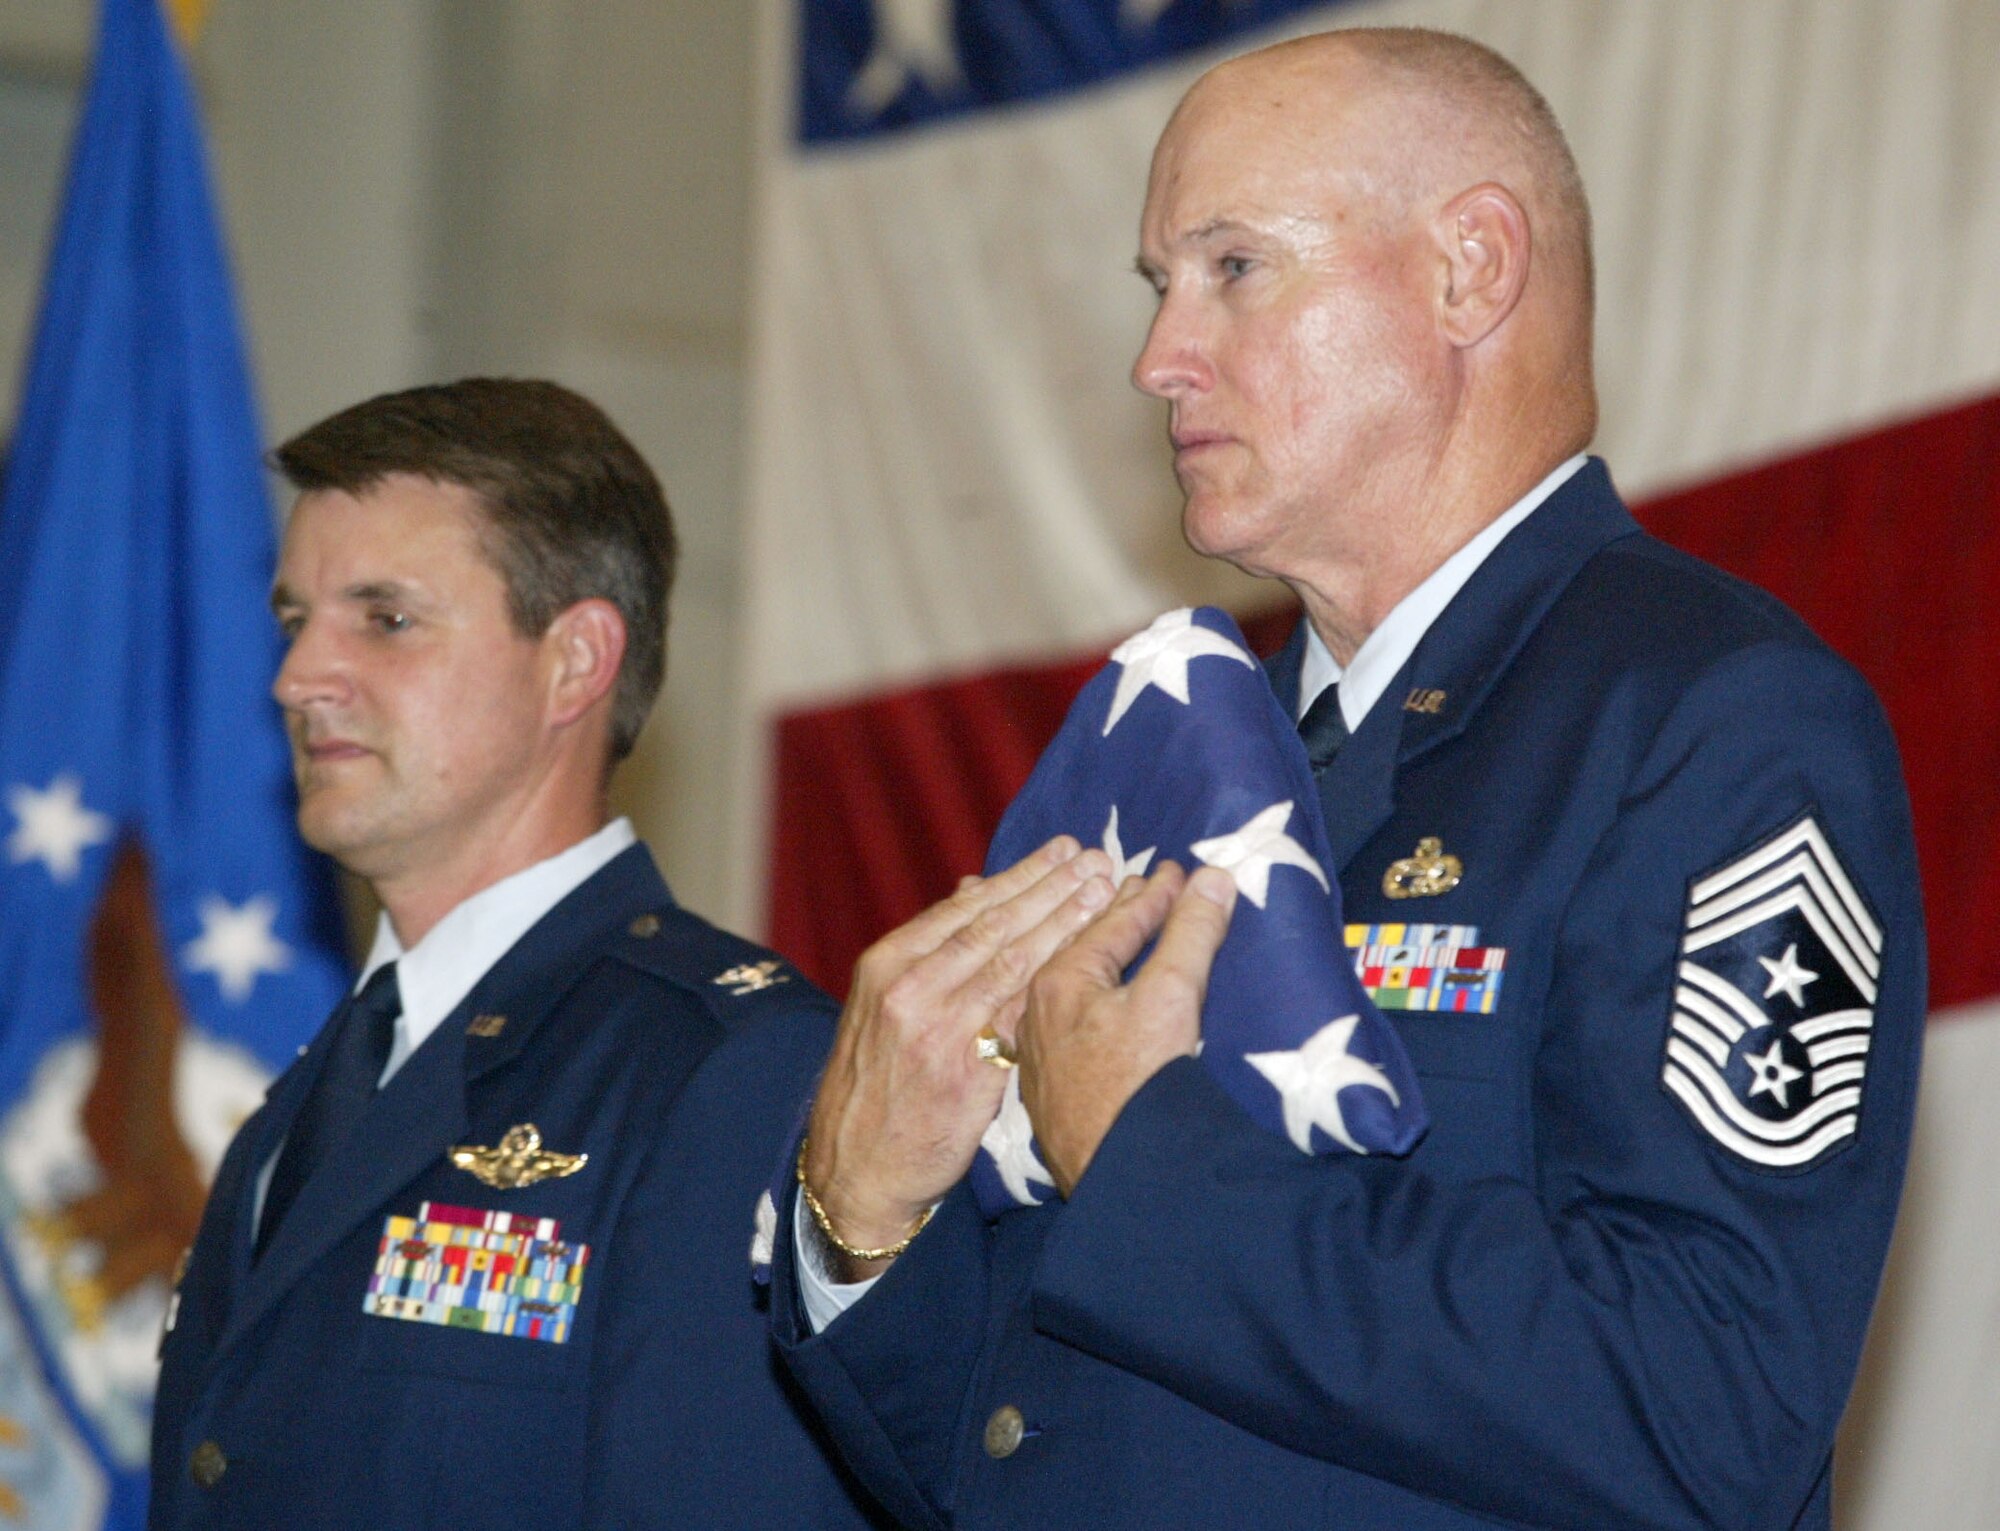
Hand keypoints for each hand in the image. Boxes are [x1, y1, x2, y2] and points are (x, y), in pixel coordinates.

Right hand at [804, 837, 1114, 1277]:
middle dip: (1051, 888)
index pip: (966, 907)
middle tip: (1097, 859)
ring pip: (1013, 964)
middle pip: (994, 926)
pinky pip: (1021, 1019)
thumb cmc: (878, 1084)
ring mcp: (938, 1030)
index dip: (1021, 875)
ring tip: (1104, 894)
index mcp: (888, 964)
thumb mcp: (884, 1006)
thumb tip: (973, 886)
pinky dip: (1057, 985)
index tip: (1063, 850)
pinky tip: (1093, 964)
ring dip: (1064, 924)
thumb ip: (931, 950)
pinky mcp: (967, 1075)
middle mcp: (910, 989)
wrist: (857, 1169)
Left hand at [1018, 863, 1236, 1195]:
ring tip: (1111, 929)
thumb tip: (1213, 876)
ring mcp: (1036, 1055)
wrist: (1118, 1183)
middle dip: (1111, 915)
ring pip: (1063, 987)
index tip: (1175, 870)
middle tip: (1142, 885)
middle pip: (1079, 949)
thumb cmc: (1141, 1086)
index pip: (1112, 923)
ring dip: (1088, 954)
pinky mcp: (1045, 1093)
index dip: (1150, 895)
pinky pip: (1057, 1022)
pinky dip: (1074, 996)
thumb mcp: (1173, 999)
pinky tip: (1081, 997)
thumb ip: (1191, 934)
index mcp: (1058, 982)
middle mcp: (1034, 1013)